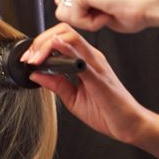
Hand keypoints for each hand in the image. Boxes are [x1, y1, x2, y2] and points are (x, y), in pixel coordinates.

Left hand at [22, 23, 157, 145]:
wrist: (130, 125)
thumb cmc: (107, 111)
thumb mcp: (73, 98)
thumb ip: (56, 84)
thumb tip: (35, 74)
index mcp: (86, 60)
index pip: (62, 38)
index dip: (41, 43)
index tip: (28, 57)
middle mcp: (92, 58)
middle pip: (65, 33)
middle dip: (41, 41)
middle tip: (29, 58)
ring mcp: (97, 66)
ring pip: (73, 39)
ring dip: (48, 45)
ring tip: (35, 58)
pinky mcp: (100, 79)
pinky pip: (83, 60)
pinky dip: (69, 51)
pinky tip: (58, 48)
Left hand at [53, 0, 158, 32]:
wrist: (149, 3)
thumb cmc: (133, 8)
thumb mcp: (99, 8)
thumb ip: (82, 7)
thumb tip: (68, 12)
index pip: (66, 4)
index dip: (85, 16)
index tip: (105, 10)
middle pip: (62, 8)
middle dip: (82, 18)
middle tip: (105, 12)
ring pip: (64, 14)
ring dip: (86, 21)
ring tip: (107, 11)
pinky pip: (74, 18)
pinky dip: (91, 23)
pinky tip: (107, 11)